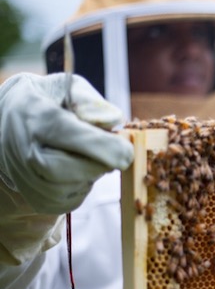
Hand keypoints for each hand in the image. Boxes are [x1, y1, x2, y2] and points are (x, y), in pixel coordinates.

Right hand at [0, 72, 133, 213]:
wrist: (13, 119)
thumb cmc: (52, 101)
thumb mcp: (70, 87)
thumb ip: (92, 102)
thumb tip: (113, 120)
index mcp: (36, 116)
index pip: (65, 134)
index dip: (101, 145)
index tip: (126, 150)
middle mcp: (25, 149)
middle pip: (60, 169)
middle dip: (97, 165)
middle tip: (117, 156)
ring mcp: (26, 176)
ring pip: (64, 190)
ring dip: (91, 176)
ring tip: (94, 158)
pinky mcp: (35, 196)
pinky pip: (66, 202)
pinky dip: (83, 189)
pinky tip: (83, 172)